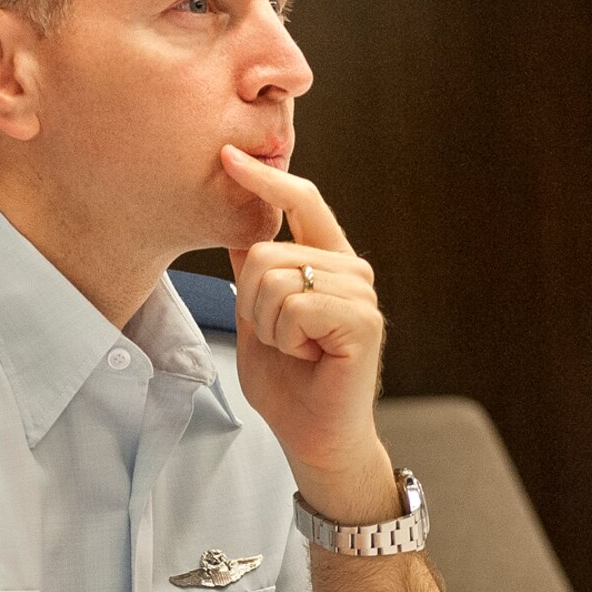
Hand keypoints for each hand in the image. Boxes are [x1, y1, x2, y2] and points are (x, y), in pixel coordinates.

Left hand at [221, 145, 395, 522]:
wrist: (312, 435)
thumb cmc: (288, 383)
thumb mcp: (257, 315)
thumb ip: (253, 271)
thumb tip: (235, 222)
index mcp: (326, 260)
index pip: (301, 201)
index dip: (265, 178)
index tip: (228, 156)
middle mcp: (349, 269)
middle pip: (266, 251)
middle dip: (250, 302)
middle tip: (277, 337)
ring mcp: (360, 294)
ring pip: (275, 280)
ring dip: (268, 325)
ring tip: (294, 349)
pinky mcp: (362, 322)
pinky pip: (296, 307)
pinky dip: (286, 339)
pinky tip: (308, 357)